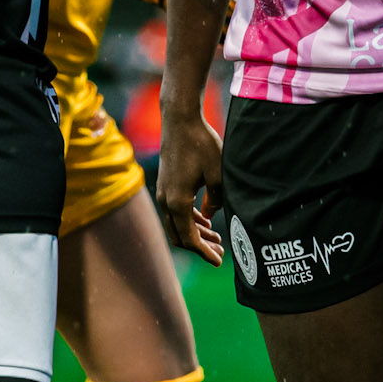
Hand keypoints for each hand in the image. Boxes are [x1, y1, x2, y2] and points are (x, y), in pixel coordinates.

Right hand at [156, 110, 225, 265]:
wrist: (180, 120)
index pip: (189, 238)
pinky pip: (174, 211)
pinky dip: (189, 219)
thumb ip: (218, 199)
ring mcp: (163, 192)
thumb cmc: (201, 144)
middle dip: (199, 247)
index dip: (204, 252)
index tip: (218, 261)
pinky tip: (205, 219)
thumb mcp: (218, 173)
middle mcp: (166, 200)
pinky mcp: (165, 184)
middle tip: (220, 252)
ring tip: (216, 238)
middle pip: (179, 236)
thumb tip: (212, 215)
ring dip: (195, 233)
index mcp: (178, 202)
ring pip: (176, 224)